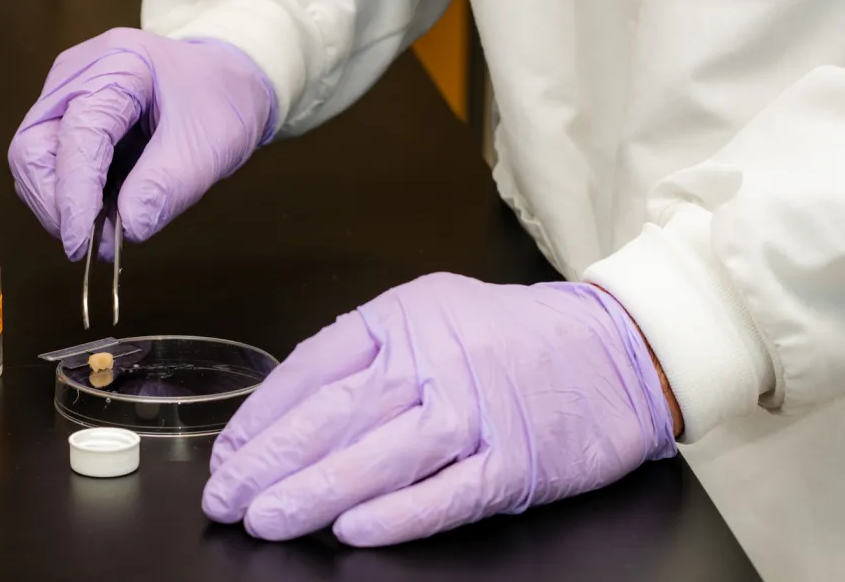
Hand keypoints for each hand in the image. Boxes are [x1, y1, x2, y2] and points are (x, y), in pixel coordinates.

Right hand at [9, 28, 275, 260]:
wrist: (227, 83)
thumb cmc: (220, 102)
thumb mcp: (208, 148)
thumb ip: (165, 187)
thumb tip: (125, 230)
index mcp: (116, 65)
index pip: (76, 136)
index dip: (73, 195)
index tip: (79, 244)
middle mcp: (77, 76)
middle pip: (33, 148)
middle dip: (55, 203)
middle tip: (88, 243)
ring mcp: (66, 96)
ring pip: (33, 161)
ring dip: (60, 205)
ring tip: (102, 230)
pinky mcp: (66, 119)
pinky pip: (50, 165)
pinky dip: (69, 197)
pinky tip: (100, 212)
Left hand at [202, 273, 677, 545]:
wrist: (619, 350)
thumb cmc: (514, 337)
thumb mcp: (431, 312)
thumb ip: (365, 352)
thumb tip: (289, 410)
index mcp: (403, 318)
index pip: (312, 369)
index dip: (262, 417)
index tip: (229, 453)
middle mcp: (434, 362)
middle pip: (334, 418)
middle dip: (268, 463)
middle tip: (225, 498)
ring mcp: (475, 414)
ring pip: (376, 459)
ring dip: (311, 495)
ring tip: (265, 521)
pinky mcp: (513, 463)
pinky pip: (442, 496)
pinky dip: (393, 516)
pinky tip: (349, 531)